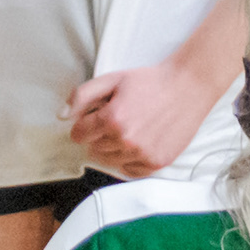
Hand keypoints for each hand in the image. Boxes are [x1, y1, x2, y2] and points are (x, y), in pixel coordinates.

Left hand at [65, 62, 220, 177]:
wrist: (188, 87)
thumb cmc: (150, 81)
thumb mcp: (112, 79)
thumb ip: (82, 96)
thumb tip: (61, 115)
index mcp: (111, 119)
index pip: (79, 135)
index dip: (84, 124)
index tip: (94, 117)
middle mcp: (126, 140)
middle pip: (93, 148)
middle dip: (99, 135)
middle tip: (117, 119)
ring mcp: (142, 154)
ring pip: (110, 161)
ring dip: (114, 147)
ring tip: (130, 128)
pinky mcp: (157, 162)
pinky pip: (130, 170)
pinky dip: (129, 160)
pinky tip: (138, 142)